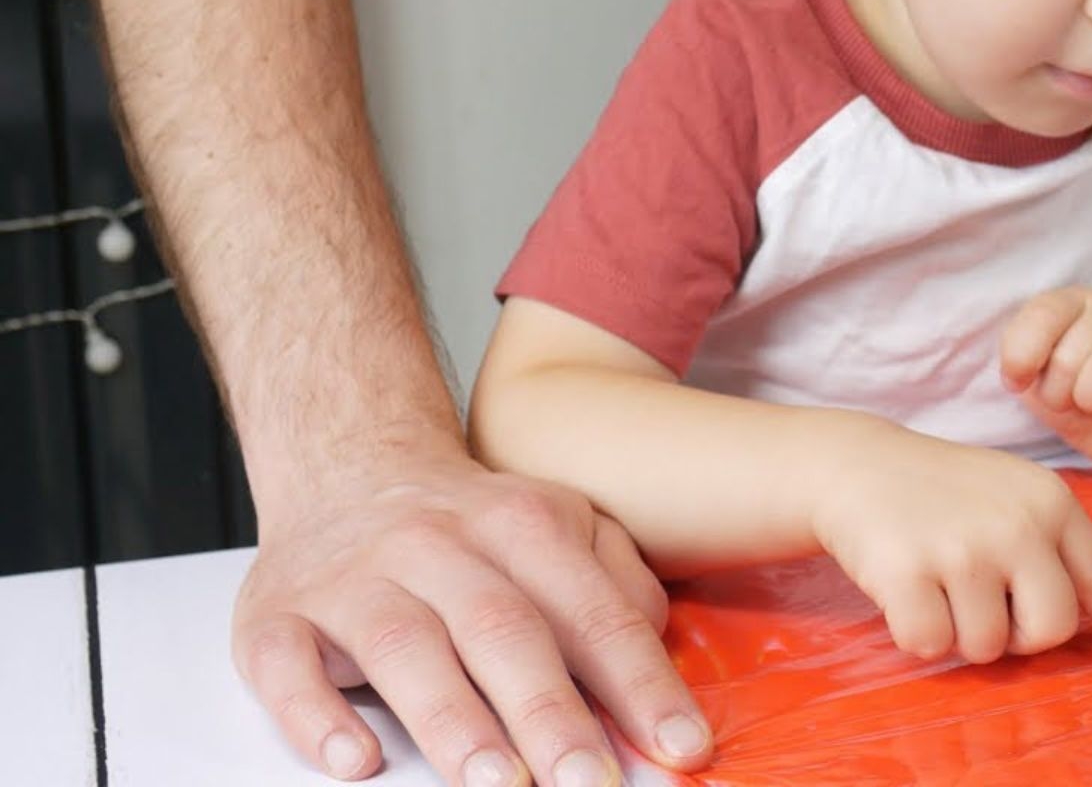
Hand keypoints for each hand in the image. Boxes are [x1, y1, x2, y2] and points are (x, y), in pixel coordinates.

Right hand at [233, 441, 713, 784]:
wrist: (347, 470)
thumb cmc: (469, 530)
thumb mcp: (561, 528)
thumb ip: (616, 585)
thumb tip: (656, 659)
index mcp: (522, 524)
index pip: (593, 610)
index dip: (640, 682)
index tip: (680, 746)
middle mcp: (438, 545)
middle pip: (503, 628)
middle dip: (551, 713)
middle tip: (590, 781)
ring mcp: (353, 578)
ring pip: (406, 645)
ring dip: (453, 720)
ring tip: (496, 782)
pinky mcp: (277, 616)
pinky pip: (288, 665)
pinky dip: (317, 717)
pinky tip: (357, 760)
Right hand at [811, 421, 1091, 663]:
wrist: (857, 464)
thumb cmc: (943, 491)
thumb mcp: (1013, 495)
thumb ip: (1056, 546)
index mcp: (1051, 501)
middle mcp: (1017, 524)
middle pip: (1051, 630)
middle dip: (1019, 637)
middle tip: (986, 607)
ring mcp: (963, 549)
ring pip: (986, 647)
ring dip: (959, 632)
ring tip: (937, 585)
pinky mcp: (908, 572)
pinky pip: (930, 646)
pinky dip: (914, 633)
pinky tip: (904, 590)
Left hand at [999, 286, 1091, 471]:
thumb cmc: (1074, 397)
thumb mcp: (1035, 380)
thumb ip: (1020, 362)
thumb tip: (1017, 375)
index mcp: (1069, 304)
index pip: (1042, 315)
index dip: (1022, 356)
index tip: (1020, 384)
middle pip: (1069, 355)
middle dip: (1059, 393)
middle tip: (1069, 401)